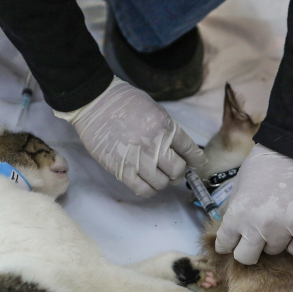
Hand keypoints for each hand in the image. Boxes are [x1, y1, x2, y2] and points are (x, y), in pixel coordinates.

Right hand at [55, 78, 205, 195]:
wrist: (95, 102)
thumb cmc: (123, 102)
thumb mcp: (154, 109)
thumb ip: (167, 129)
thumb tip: (178, 149)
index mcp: (165, 127)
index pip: (190, 150)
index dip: (196, 159)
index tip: (197, 163)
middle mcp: (153, 144)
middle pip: (178, 170)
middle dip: (178, 172)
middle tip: (173, 170)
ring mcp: (137, 159)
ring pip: (161, 183)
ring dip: (163, 181)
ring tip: (157, 176)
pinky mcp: (120, 169)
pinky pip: (142, 189)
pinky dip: (149, 190)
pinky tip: (147, 183)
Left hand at [215, 144, 292, 264]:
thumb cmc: (264, 163)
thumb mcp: (239, 185)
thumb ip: (235, 210)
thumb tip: (233, 229)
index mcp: (237, 214)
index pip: (224, 244)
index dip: (226, 245)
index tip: (230, 245)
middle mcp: (257, 226)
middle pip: (246, 258)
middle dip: (247, 250)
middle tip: (253, 240)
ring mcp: (283, 229)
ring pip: (273, 252)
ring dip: (273, 241)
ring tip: (278, 222)